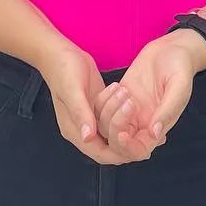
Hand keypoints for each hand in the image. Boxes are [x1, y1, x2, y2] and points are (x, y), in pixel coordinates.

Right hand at [40, 42, 156, 166]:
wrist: (59, 52)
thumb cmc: (63, 70)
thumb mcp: (73, 90)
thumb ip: (81, 113)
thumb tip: (88, 136)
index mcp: (74, 131)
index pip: (100, 153)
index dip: (119, 154)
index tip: (139, 147)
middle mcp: (83, 128)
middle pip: (109, 146)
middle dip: (127, 139)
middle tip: (146, 132)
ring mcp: (91, 118)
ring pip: (113, 131)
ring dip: (125, 119)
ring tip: (134, 103)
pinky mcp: (97, 106)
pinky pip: (113, 117)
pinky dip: (122, 111)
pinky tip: (133, 102)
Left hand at [93, 31, 205, 155]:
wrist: (172, 48)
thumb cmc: (180, 66)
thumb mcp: (179, 86)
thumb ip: (168, 110)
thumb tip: (155, 134)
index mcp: (158, 126)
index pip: (139, 150)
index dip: (128, 148)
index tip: (122, 134)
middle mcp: (141, 122)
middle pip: (117, 141)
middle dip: (115, 127)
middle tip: (127, 101)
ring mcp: (128, 110)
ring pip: (107, 125)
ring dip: (109, 111)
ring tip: (123, 90)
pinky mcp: (119, 97)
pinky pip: (102, 108)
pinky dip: (103, 100)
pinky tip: (117, 86)